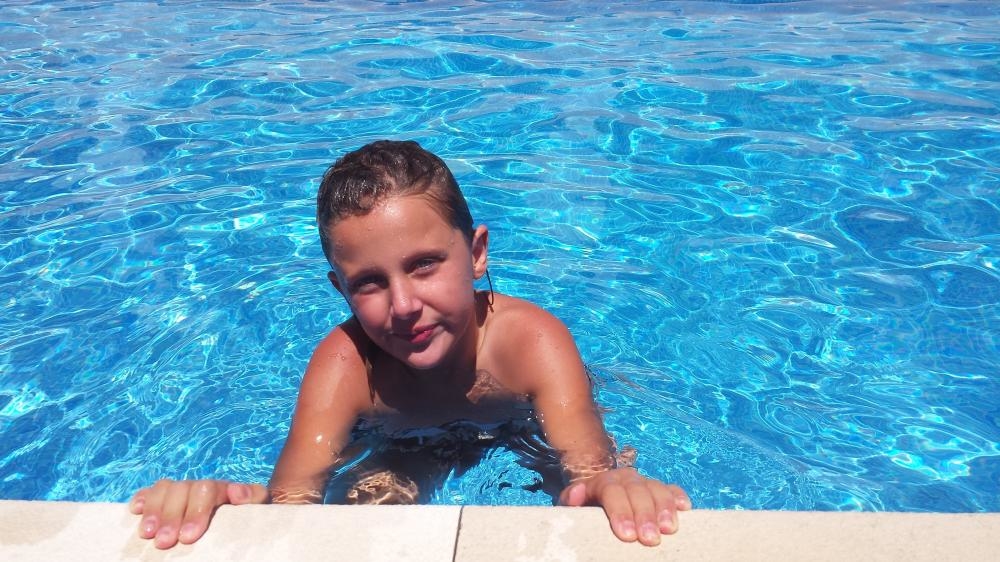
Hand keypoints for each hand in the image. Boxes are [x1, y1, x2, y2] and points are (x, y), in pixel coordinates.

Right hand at [129, 479, 268, 548]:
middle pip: (181, 490)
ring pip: (164, 489)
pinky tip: (133, 511)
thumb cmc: (249, 515)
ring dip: (153, 510)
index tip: (189, 537)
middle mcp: (199, 486)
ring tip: (146, 534)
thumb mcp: (258, 506)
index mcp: (222, 488)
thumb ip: (252, 496)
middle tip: (164, 542)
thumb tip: (236, 493)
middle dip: (171, 517)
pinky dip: (141, 498)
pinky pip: (151, 491)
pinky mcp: (167, 497)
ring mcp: (182, 490)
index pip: (206, 490)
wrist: (244, 515)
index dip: (195, 512)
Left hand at [558, 468, 690, 545]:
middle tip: (650, 539)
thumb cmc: (586, 507)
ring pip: (656, 488)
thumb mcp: (572, 504)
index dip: (620, 512)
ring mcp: (643, 482)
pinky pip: (671, 488)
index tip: (627, 535)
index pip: (612, 492)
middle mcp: (625, 478)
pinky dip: (678, 496)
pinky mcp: (658, 489)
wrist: (598, 494)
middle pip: (637, 491)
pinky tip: (685, 508)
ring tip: (669, 529)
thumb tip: (577, 493)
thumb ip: (571, 500)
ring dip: (664, 508)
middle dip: (645, 515)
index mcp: (603, 482)